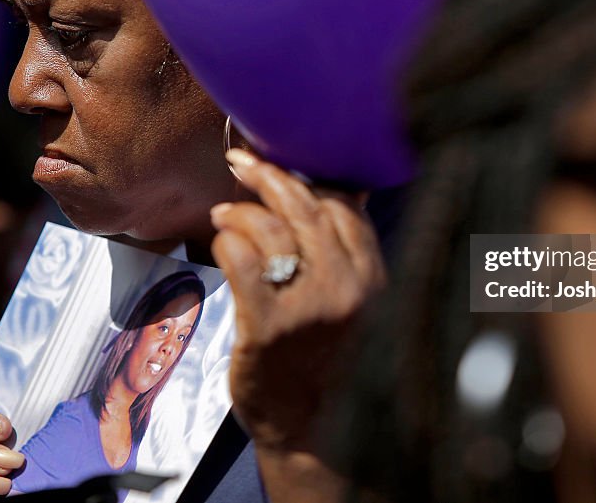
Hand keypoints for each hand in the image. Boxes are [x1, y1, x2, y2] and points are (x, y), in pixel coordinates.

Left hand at [211, 150, 386, 453]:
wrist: (313, 431)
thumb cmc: (328, 360)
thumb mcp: (357, 303)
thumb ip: (350, 253)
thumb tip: (344, 190)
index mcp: (374, 279)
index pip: (346, 207)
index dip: (311, 179)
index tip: (285, 164)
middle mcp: (348, 289)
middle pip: (307, 208)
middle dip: (271, 176)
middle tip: (242, 163)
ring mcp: (309, 307)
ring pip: (273, 229)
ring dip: (242, 210)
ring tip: (224, 212)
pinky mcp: (268, 326)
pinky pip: (243, 261)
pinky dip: (228, 240)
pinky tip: (221, 241)